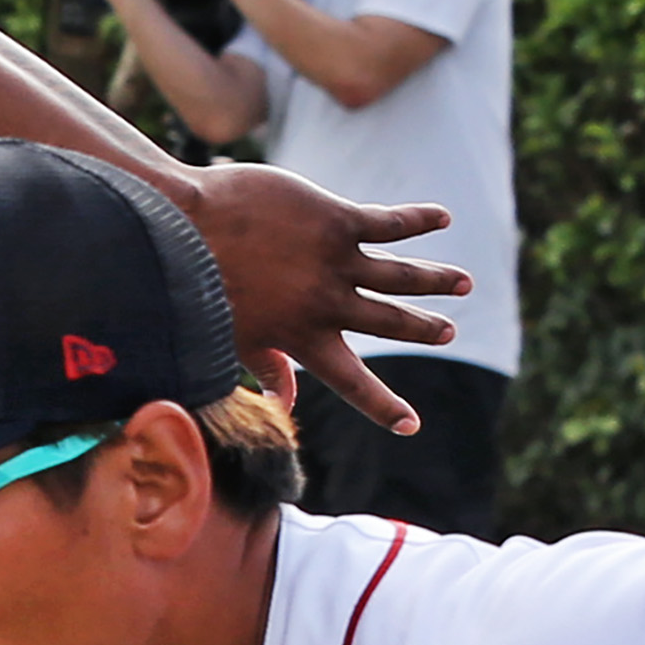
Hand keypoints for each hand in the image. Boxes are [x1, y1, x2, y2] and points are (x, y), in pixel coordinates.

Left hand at [177, 159, 465, 435]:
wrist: (181, 226)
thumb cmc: (197, 283)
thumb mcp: (232, 336)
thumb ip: (267, 366)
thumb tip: (283, 402)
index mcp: (301, 338)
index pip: (351, 382)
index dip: (382, 406)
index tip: (411, 426)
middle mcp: (326, 305)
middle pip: (387, 323)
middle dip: (421, 329)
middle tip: (448, 333)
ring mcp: (335, 262)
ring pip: (400, 275)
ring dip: (434, 280)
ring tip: (463, 284)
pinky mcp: (336, 221)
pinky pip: (389, 224)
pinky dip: (418, 221)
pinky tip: (441, 218)